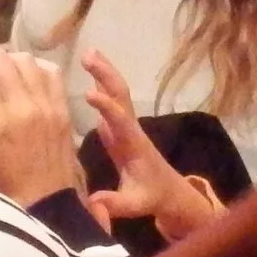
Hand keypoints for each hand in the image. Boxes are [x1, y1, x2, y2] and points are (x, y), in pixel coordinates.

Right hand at [81, 51, 219, 242]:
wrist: (168, 192)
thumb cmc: (152, 196)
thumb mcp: (136, 204)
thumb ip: (116, 204)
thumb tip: (94, 202)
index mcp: (133, 145)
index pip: (120, 121)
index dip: (106, 107)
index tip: (88, 94)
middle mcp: (130, 130)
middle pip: (120, 96)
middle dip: (106, 75)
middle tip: (88, 55)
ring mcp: (125, 127)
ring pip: (117, 95)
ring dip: (104, 73)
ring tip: (88, 52)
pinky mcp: (120, 130)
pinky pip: (111, 103)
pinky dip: (101, 85)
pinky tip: (90, 75)